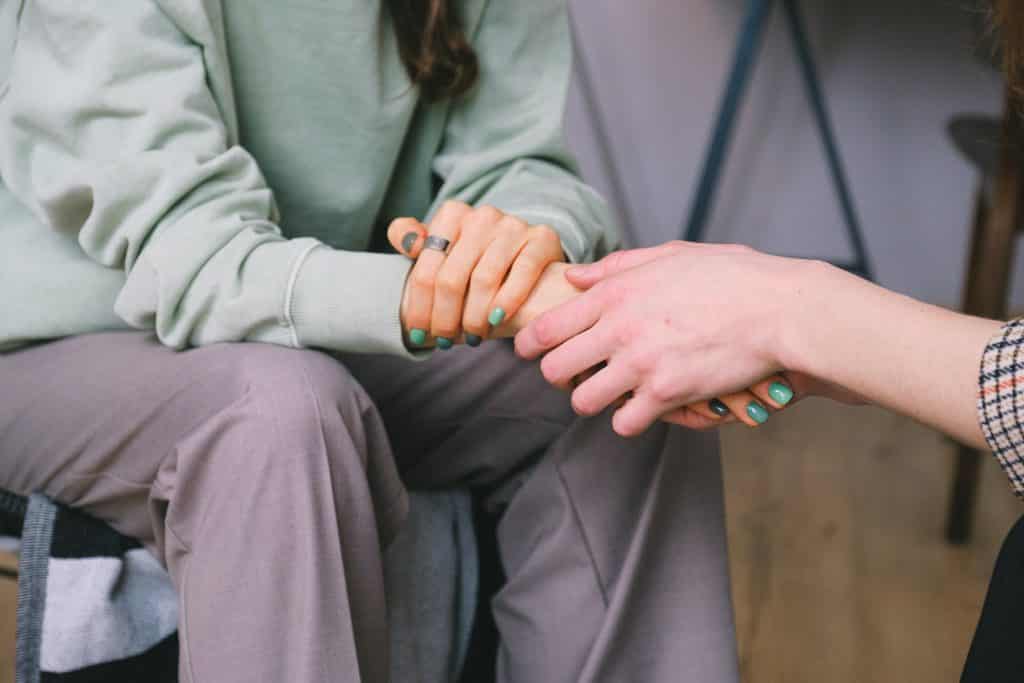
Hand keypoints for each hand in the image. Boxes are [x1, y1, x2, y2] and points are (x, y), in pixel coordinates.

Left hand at [389, 201, 564, 346]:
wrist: (527, 252)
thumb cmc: (475, 258)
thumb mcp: (441, 246)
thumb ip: (412, 239)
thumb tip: (408, 241)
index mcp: (452, 214)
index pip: (426, 269)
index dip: (419, 307)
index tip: (417, 334)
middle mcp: (482, 216)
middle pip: (452, 278)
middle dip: (445, 318)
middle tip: (444, 342)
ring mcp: (513, 226)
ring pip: (484, 280)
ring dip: (474, 318)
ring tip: (472, 337)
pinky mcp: (542, 238)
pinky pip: (522, 273)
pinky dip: (507, 301)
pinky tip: (496, 321)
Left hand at [515, 241, 842, 435]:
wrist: (779, 309)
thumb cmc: (731, 277)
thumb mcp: (670, 255)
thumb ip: (616, 267)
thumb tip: (574, 276)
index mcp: (615, 292)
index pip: (547, 327)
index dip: (529, 344)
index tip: (530, 352)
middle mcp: (619, 328)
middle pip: (554, 369)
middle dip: (559, 376)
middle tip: (575, 375)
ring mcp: (640, 363)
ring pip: (583, 401)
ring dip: (593, 400)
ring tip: (610, 393)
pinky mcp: (666, 393)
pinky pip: (624, 422)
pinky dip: (630, 419)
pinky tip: (643, 408)